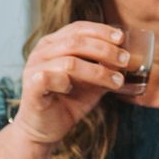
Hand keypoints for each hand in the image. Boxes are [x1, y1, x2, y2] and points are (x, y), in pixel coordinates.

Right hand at [14, 21, 133, 147]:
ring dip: (97, 71)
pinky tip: (74, 89)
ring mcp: (34, 68)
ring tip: (116, 81)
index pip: (78, 28)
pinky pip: (50, 78)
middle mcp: (42, 52)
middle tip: (124, 60)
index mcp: (54, 44)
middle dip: (105, 50)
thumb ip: (103, 68)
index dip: (101, 31)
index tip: (121, 38)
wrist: (45, 130)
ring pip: (69, 62)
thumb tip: (127, 58)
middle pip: (76, 42)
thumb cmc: (68, 102)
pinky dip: (67, 81)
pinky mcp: (31, 87)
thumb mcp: (91, 82)